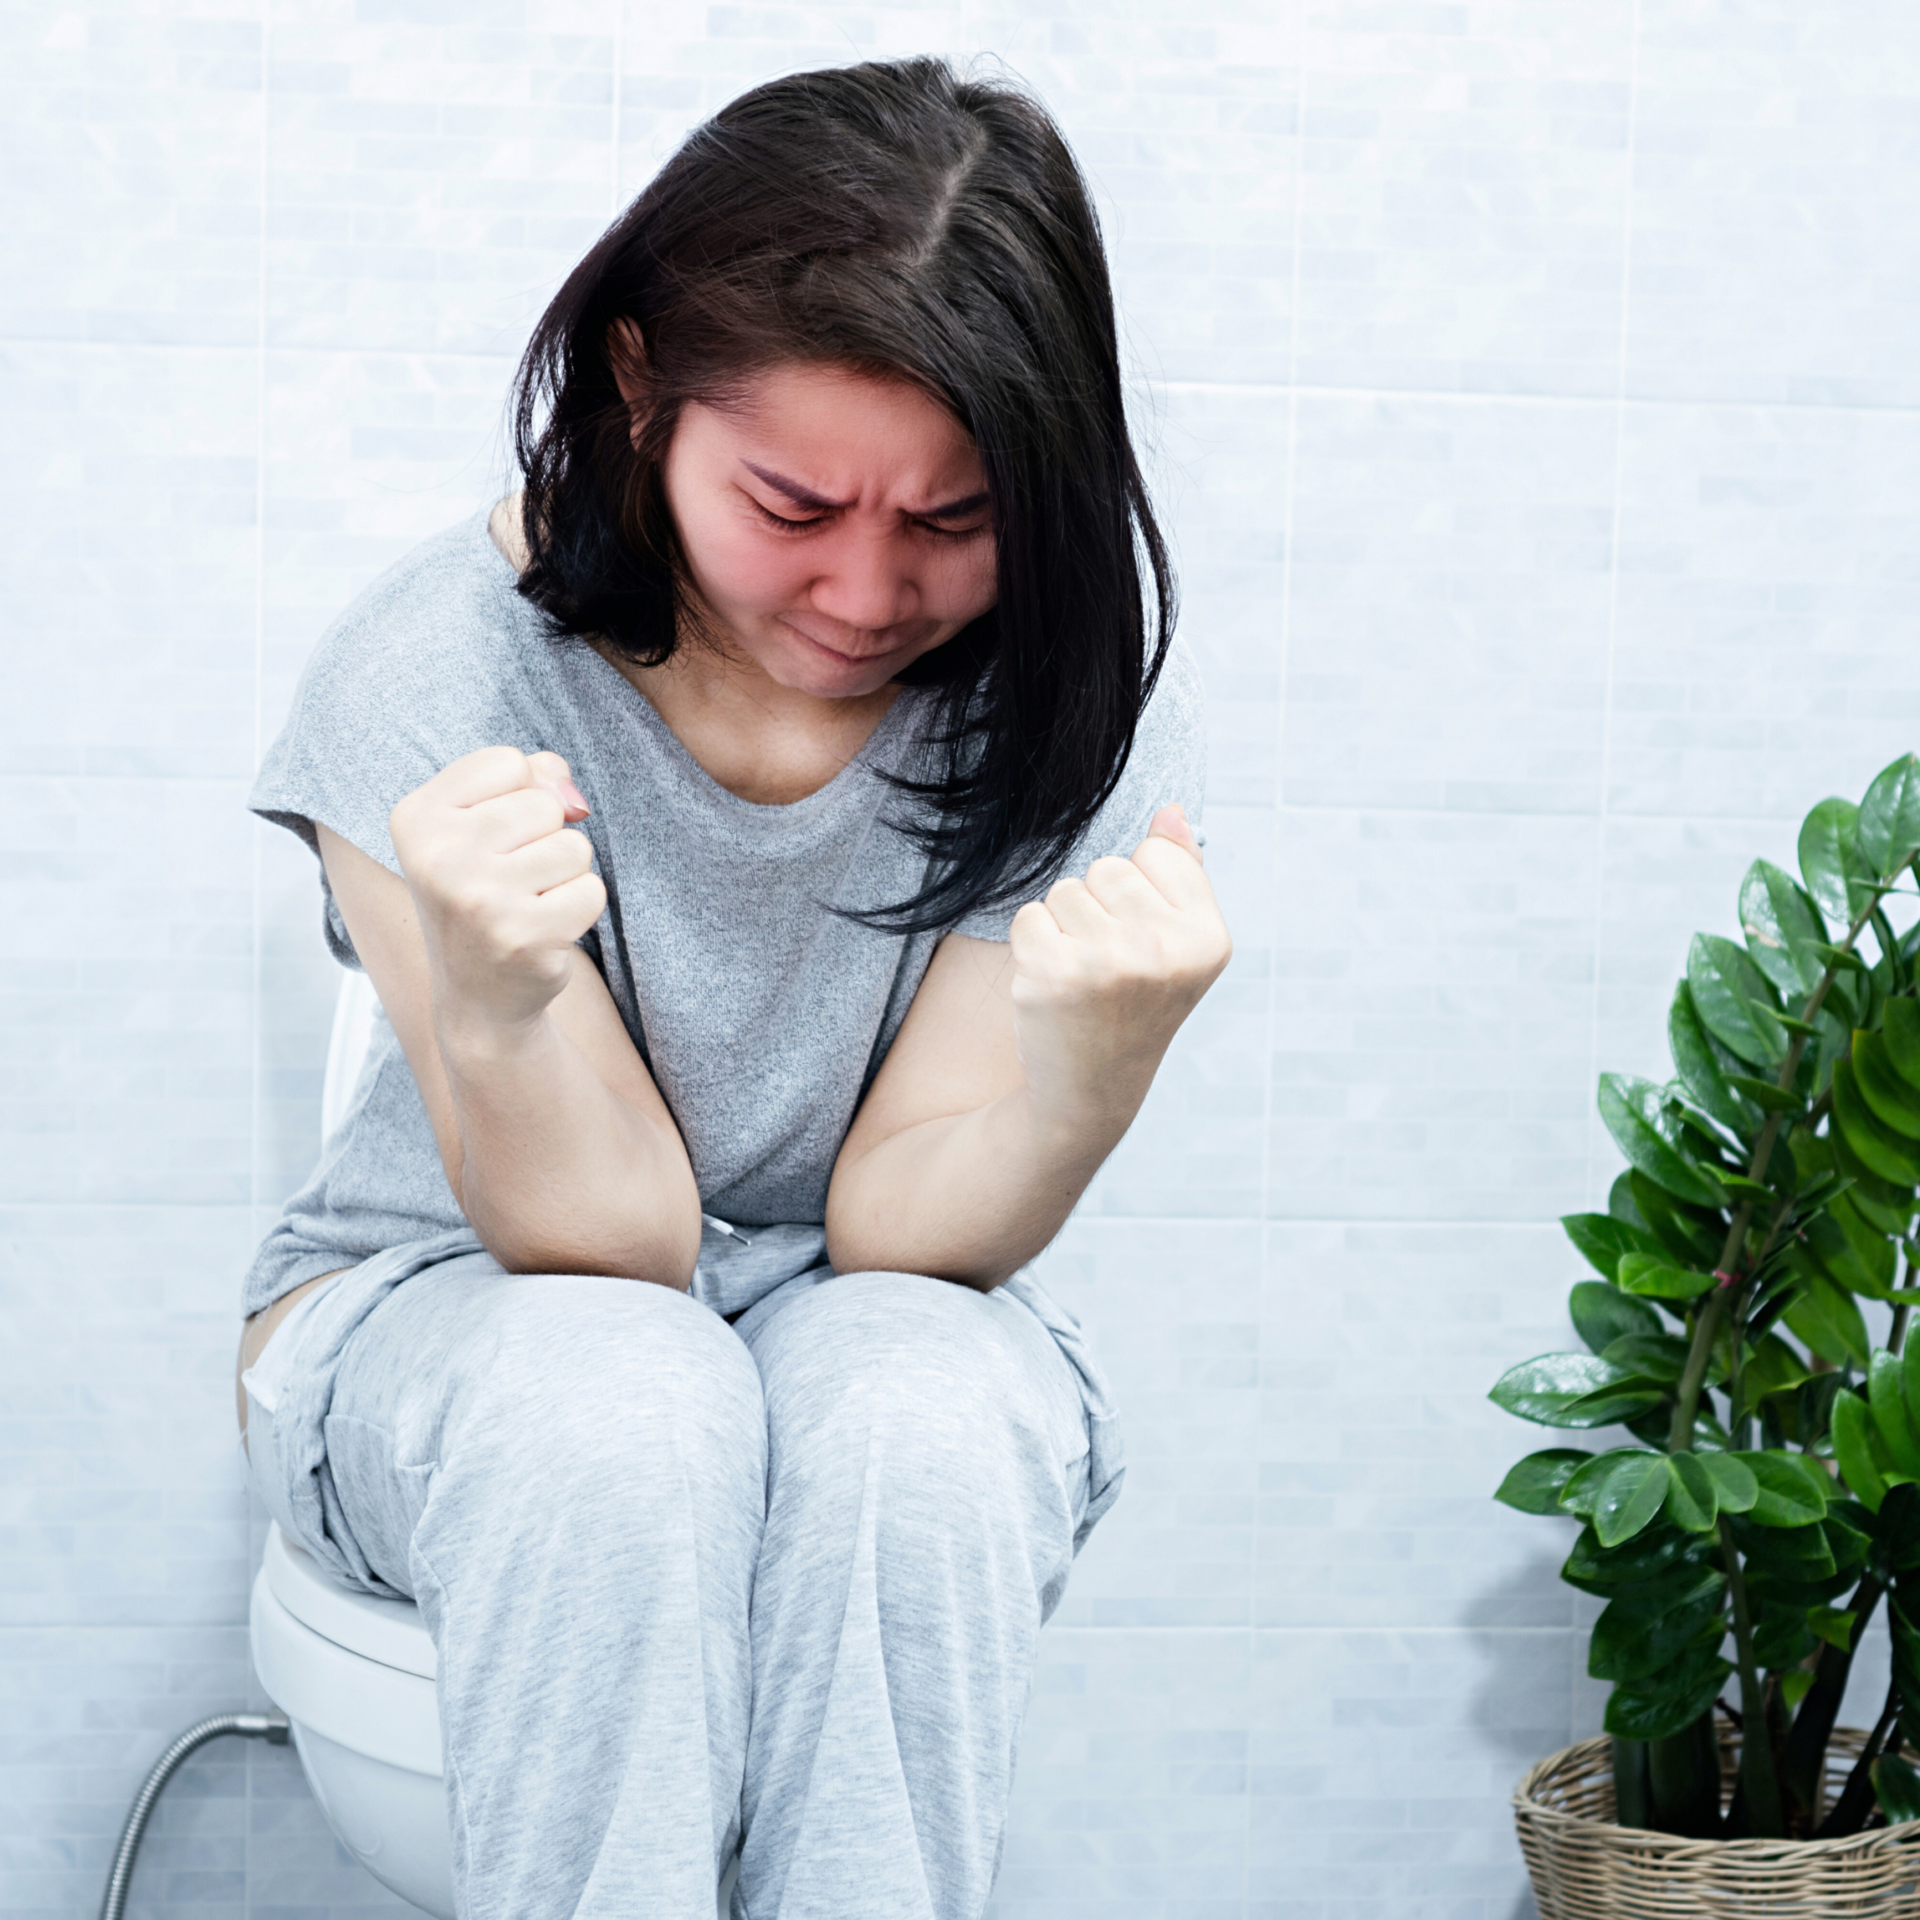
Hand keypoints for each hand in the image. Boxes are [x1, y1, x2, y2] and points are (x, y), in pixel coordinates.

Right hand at [389, 746, 603, 1035]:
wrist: (478, 996)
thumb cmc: (484, 893)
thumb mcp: (482, 824)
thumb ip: (528, 779)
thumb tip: (570, 794)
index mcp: (415, 818)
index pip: (509, 763)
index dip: (518, 796)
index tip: (490, 839)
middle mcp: (438, 858)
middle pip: (545, 804)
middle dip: (545, 838)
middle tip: (511, 879)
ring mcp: (479, 900)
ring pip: (574, 847)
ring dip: (564, 874)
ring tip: (527, 903)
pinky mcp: (524, 937)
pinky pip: (591, 890)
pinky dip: (579, 907)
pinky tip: (543, 929)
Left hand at [1007, 804, 1231, 1130]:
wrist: (1091, 1088)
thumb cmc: (1134, 1004)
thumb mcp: (1175, 945)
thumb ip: (1180, 874)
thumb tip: (1173, 812)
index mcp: (1208, 938)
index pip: (1157, 853)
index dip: (1140, 892)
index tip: (1146, 943)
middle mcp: (1164, 950)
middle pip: (1108, 867)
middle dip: (1099, 906)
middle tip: (1110, 965)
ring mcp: (1108, 962)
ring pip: (1066, 889)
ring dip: (1064, 926)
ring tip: (1083, 976)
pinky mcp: (1053, 973)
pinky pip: (1029, 915)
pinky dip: (1033, 944)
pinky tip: (1054, 985)